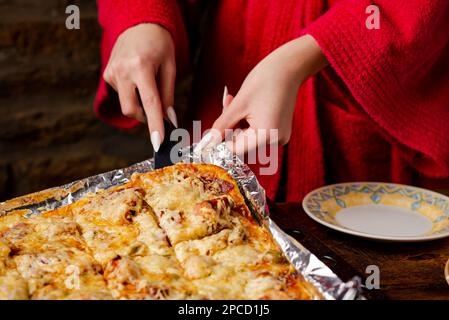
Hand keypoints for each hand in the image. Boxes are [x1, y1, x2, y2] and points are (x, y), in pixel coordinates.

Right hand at [103, 23, 177, 151]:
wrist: (138, 24)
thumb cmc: (159, 44)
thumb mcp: (170, 67)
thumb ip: (169, 96)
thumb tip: (170, 120)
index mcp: (141, 66)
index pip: (150, 103)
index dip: (155, 125)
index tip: (158, 143)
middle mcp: (122, 70)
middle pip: (132, 109)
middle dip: (145, 117)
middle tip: (159, 114)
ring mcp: (111, 72)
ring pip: (127, 104)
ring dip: (140, 104)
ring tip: (148, 84)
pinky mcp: (107, 75)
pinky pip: (122, 95)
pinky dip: (132, 94)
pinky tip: (137, 79)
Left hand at [203, 35, 327, 154]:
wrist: (288, 67)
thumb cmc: (264, 81)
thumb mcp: (238, 104)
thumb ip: (221, 126)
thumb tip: (208, 142)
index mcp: (266, 136)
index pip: (235, 150)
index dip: (221, 141)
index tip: (211, 130)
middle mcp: (276, 141)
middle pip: (242, 144)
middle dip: (230, 127)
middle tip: (226, 104)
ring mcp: (279, 136)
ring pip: (248, 137)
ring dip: (238, 123)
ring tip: (237, 100)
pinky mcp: (279, 130)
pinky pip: (258, 132)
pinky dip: (248, 121)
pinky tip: (247, 106)